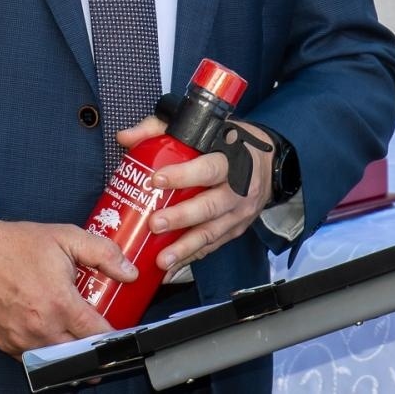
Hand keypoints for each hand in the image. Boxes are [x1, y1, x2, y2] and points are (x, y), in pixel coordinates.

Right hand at [0, 220, 136, 358]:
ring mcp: (22, 339)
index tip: (122, 332)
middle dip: (96, 349)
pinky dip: (48, 353)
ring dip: (73, 353)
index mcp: (59, 302)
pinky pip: (35, 359)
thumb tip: (130, 272)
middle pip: (81, 354)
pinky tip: (54, 337)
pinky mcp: (7, 345)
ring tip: (81, 339)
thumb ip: (103, 253)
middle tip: (103, 338)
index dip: (115, 335)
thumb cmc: (16, 245)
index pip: (98, 333)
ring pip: (59, 360)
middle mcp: (41, 327)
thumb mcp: (66, 237)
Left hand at [115, 117, 274, 276]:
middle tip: (154, 224)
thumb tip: (125, 137)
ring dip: (185, 247)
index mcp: (230, 160)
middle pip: (210, 206)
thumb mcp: (202, 128)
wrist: (269, 162)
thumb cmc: (230, 143)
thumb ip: (161, 129)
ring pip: (212, 232)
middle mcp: (238, 189)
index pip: (209, 169)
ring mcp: (239, 213)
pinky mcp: (236, 229)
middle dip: (181, 218)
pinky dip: (192, 257)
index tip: (157, 180)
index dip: (184, 175)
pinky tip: (172, 267)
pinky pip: (213, 246)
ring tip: (162, 259)